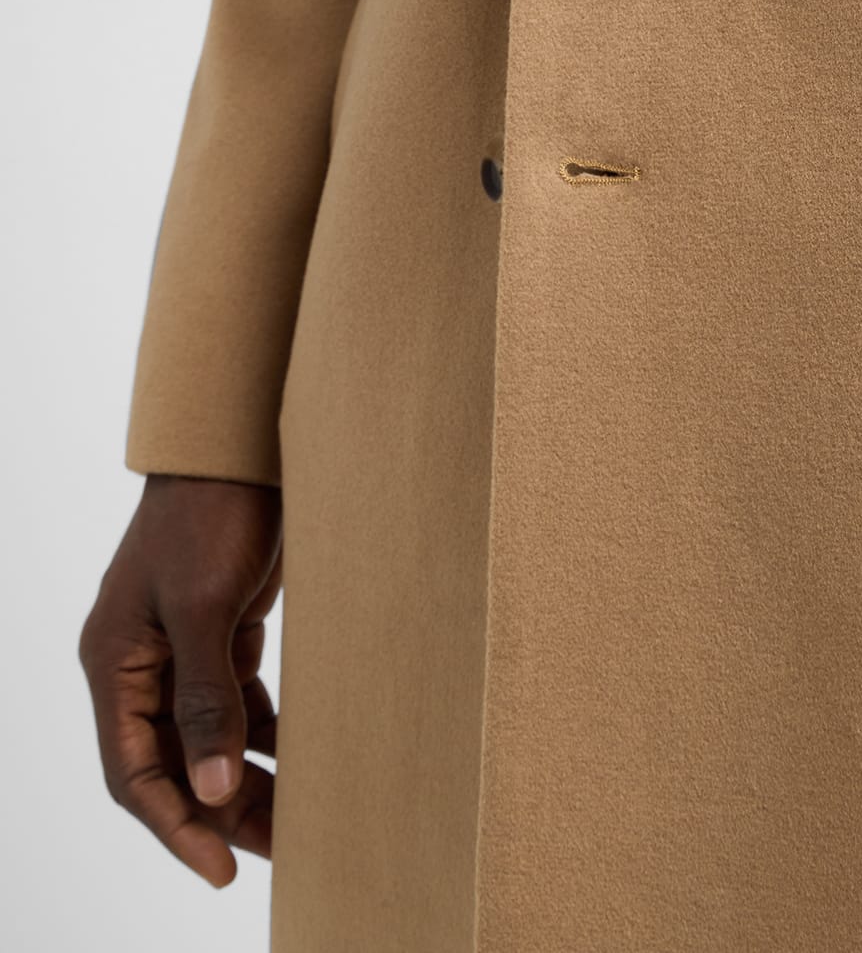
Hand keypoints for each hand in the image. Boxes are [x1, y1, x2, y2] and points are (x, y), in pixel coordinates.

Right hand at [79, 474, 282, 887]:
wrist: (241, 438)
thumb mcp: (204, 606)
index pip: (135, 773)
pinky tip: (301, 756)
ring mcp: (181, 645)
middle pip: (174, 762)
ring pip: (209, 736)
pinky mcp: (222, 626)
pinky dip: (264, 731)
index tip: (222, 868)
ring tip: (297, 819)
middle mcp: (140, 662)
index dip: (175, 826)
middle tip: (278, 850)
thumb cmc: (211, 511)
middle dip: (221, 811)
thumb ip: (205, 698)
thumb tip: (214, 788)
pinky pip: (235, 700)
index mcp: (115, 662)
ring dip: (248, 776)